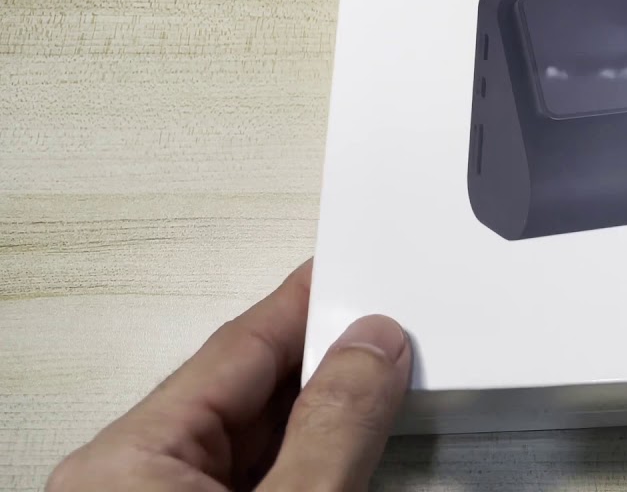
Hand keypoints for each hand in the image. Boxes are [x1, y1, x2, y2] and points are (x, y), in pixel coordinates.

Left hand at [46, 260, 410, 491]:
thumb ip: (331, 429)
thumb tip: (370, 351)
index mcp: (126, 462)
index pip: (235, 350)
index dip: (306, 304)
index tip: (353, 270)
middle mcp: (133, 482)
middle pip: (248, 390)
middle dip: (325, 358)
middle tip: (387, 331)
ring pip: (259, 437)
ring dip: (325, 412)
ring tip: (383, 386)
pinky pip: (260, 474)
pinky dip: (312, 455)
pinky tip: (351, 444)